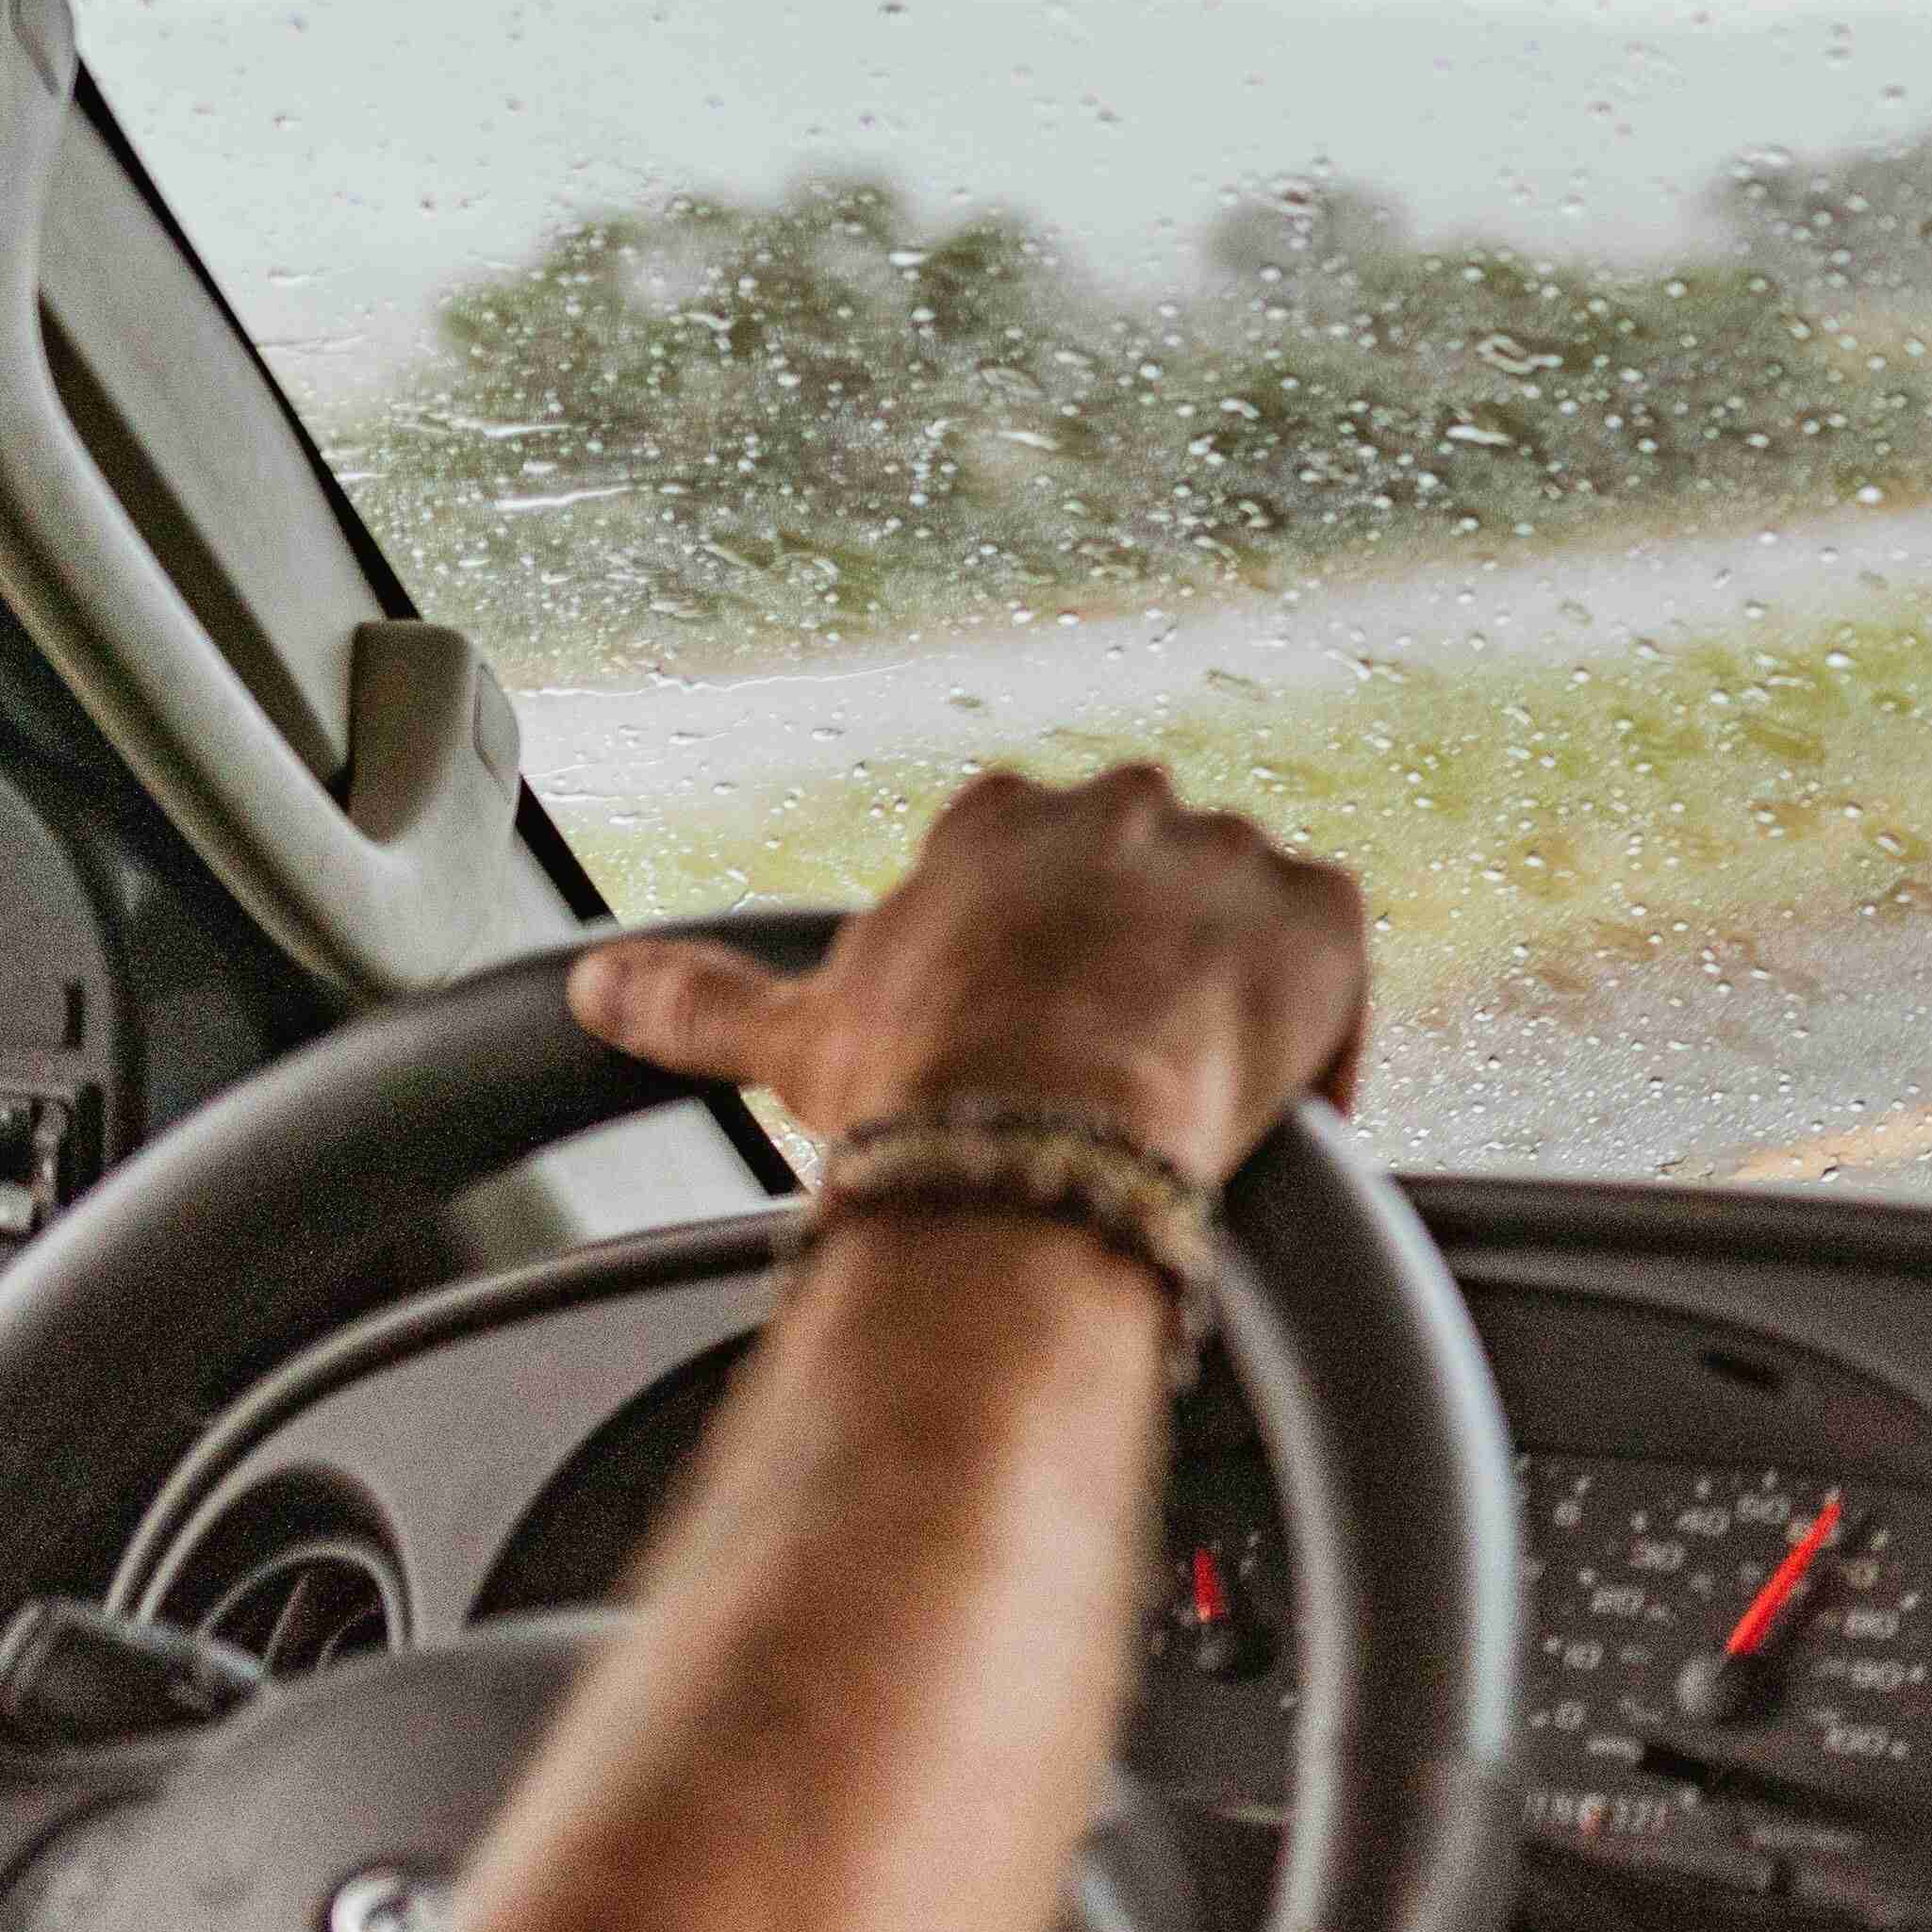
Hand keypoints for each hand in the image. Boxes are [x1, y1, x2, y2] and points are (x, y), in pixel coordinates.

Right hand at [568, 763, 1369, 1180]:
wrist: (1042, 1125)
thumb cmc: (915, 1083)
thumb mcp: (794, 1038)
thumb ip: (696, 1001)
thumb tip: (596, 985)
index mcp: (1001, 818)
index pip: (1030, 864)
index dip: (1035, 958)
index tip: (1028, 1030)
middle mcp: (1124, 807)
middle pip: (1144, 888)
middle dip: (1133, 971)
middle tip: (1107, 1079)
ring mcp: (1232, 852)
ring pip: (1242, 923)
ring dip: (1222, 1000)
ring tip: (1184, 1103)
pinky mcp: (1325, 910)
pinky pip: (1336, 966)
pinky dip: (1317, 1036)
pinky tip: (1273, 1113)